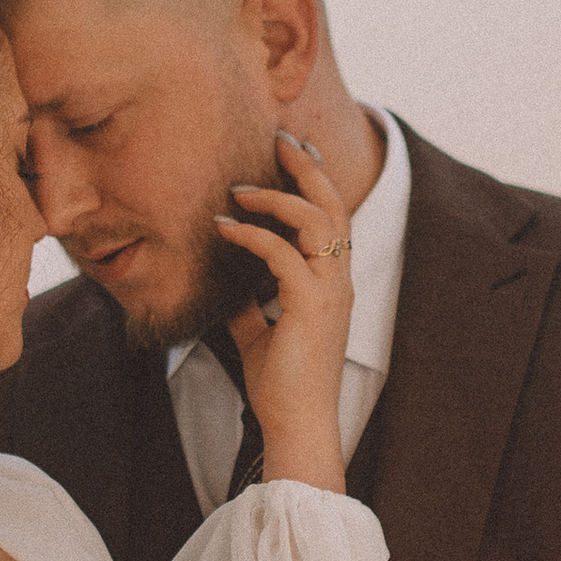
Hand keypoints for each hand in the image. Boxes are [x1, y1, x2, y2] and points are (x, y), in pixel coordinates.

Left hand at [217, 131, 354, 492]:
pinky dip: (251, 234)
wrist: (295, 425)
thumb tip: (225, 286)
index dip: (314, 180)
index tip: (290, 151)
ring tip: (239, 187)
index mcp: (332, 283)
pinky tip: (223, 228)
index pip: (332, 217)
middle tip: (279, 136)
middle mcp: (338, 281)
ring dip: (276, 196)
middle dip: (306, 166)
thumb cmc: (281, 386)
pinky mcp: (310, 306)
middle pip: (332, 205)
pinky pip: (282, 253)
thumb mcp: (259, 335)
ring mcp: (329, 292)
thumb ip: (248, 306)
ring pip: (316, 220)